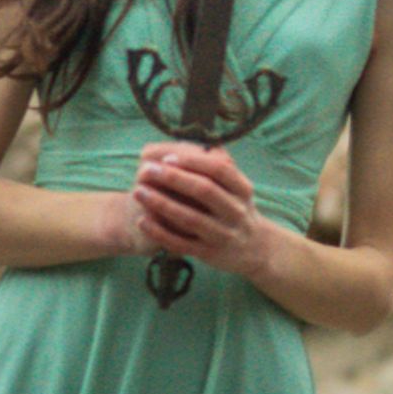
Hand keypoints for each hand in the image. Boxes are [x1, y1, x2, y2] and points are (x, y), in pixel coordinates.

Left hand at [129, 140, 272, 278]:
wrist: (255, 250)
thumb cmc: (236, 208)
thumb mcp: (238, 187)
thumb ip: (220, 164)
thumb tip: (199, 139)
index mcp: (242, 190)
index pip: (219, 169)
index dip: (193, 161)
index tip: (167, 157)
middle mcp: (236, 212)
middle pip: (204, 191)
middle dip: (173, 178)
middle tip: (146, 170)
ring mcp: (223, 235)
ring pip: (190, 218)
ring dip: (162, 204)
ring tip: (138, 192)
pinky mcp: (209, 254)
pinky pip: (181, 243)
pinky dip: (160, 233)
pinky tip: (142, 221)